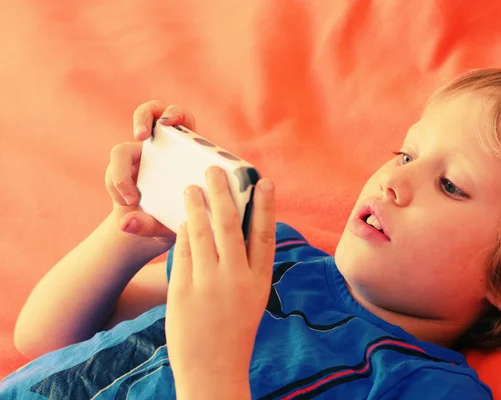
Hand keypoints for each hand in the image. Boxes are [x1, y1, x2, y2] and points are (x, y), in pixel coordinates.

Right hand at [105, 100, 195, 247]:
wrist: (151, 233)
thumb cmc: (173, 223)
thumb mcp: (168, 226)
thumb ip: (149, 224)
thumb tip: (124, 222)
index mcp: (185, 152)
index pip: (183, 119)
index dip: (176, 114)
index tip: (169, 124)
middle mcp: (161, 149)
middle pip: (150, 113)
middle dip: (143, 116)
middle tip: (141, 135)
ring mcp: (139, 158)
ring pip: (121, 150)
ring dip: (120, 174)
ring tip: (130, 199)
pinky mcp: (121, 170)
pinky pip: (112, 173)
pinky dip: (116, 187)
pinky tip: (126, 203)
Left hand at [165, 166, 275, 397]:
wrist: (213, 371)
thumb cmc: (234, 331)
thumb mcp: (251, 298)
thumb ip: (246, 266)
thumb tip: (231, 227)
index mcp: (259, 281)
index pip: (264, 234)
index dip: (265, 205)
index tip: (263, 180)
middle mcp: (236, 279)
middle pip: (230, 225)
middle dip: (222, 193)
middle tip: (215, 170)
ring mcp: (209, 284)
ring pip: (201, 232)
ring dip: (196, 206)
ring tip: (190, 188)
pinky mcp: (183, 291)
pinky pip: (183, 251)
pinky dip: (182, 232)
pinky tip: (182, 220)